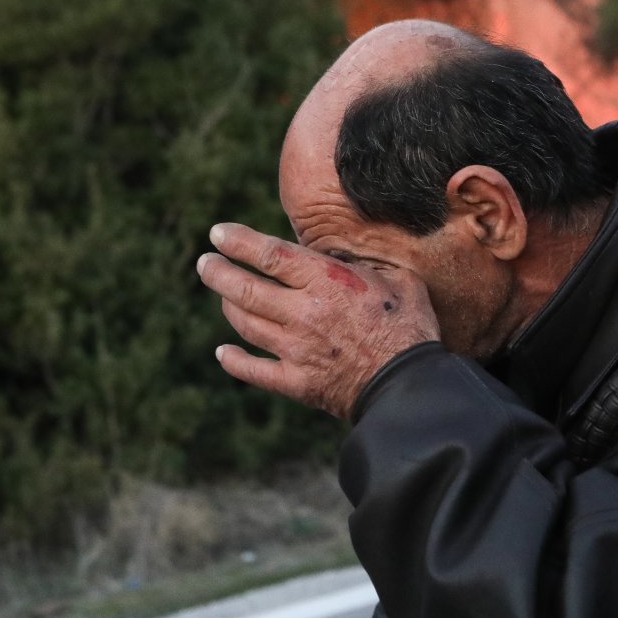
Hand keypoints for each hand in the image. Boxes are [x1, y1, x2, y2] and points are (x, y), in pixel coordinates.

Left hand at [196, 222, 438, 417]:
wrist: (410, 384)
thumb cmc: (411, 327)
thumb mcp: (398, 280)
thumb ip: (363, 265)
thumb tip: (342, 255)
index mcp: (327, 282)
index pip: (269, 255)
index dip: (238, 242)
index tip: (218, 234)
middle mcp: (303, 312)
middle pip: (244, 288)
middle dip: (218, 272)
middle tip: (206, 264)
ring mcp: (295, 350)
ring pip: (245, 323)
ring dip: (227, 306)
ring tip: (223, 296)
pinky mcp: (297, 383)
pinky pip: (253, 370)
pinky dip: (234, 360)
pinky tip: (223, 353)